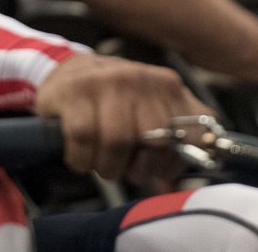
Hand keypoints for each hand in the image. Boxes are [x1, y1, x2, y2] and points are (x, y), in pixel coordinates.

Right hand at [34, 53, 211, 183]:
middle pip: (155, 141)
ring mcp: (105, 82)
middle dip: (138, 168)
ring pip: (117, 141)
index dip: (174, 163)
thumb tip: (174, 183)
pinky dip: (81, 159)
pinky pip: (83, 138)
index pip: (191, 135)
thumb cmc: (113, 101)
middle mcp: (139, 79)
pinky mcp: (74, 91)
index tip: (157, 170)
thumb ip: (175, 136)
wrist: (66, 73)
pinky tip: (80, 157)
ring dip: (107, 166)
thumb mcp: (152, 108)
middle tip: (124, 170)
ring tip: (100, 164)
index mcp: (167, 85)